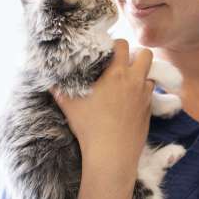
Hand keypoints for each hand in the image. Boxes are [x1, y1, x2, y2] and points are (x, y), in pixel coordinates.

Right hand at [51, 39, 154, 168]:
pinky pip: (150, 94)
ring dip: (141, 75)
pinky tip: (130, 102)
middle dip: (137, 54)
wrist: (112, 154)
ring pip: (150, 75)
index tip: (107, 52)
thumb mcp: (69, 105)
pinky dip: (142, 93)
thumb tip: (49, 79)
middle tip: (123, 64)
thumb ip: (59, 88)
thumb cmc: (90, 127)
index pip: (123, 44)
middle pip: (146, 54)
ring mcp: (145, 96)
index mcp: (117, 74)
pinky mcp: (150, 111)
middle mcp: (135, 81)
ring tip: (127, 83)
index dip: (116, 45)